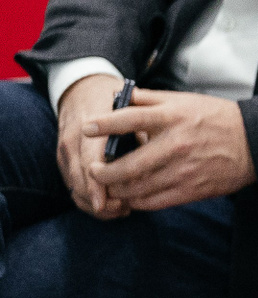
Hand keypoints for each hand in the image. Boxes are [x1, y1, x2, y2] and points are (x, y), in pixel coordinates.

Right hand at [56, 74, 128, 218]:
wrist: (81, 88)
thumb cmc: (112, 99)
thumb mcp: (129, 110)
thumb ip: (139, 134)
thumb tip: (155, 164)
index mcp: (88, 126)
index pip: (89, 161)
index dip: (97, 186)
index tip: (110, 203)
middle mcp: (72, 141)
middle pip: (79, 180)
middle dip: (99, 200)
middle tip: (123, 209)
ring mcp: (64, 152)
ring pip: (74, 187)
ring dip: (95, 203)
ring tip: (122, 209)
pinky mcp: (63, 159)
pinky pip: (72, 185)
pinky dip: (89, 198)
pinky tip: (111, 204)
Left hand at [85, 89, 255, 211]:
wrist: (254, 144)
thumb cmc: (216, 119)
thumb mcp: (185, 100)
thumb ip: (150, 98)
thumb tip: (118, 96)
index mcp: (173, 117)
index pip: (129, 119)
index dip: (103, 124)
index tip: (86, 128)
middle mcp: (175, 145)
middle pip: (125, 165)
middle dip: (101, 171)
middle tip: (94, 169)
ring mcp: (182, 170)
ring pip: (135, 188)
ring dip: (117, 188)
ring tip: (112, 183)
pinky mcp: (189, 190)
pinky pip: (151, 201)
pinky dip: (136, 200)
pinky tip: (133, 193)